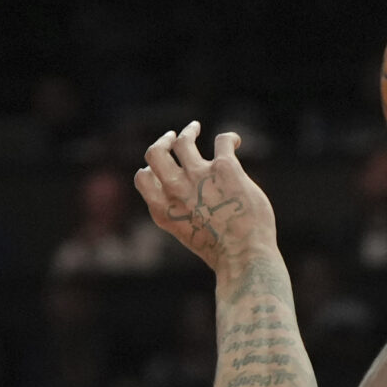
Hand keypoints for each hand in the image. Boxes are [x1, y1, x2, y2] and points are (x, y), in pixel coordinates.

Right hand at [134, 123, 278, 274]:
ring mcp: (198, 176)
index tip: (161, 169)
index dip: (149, 169)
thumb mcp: (187, 234)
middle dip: (162, 142)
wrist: (244, 258)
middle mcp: (176, 190)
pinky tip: (234, 142)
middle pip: (154, 153)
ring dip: (188, 131)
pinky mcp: (224, 168)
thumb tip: (190, 198)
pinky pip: (223, 140)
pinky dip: (229, 138)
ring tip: (195, 128)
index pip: (143, 178)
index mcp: (163, 210)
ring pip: (183, 140)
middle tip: (171, 137)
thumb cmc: (221, 253)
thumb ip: (181, 212)